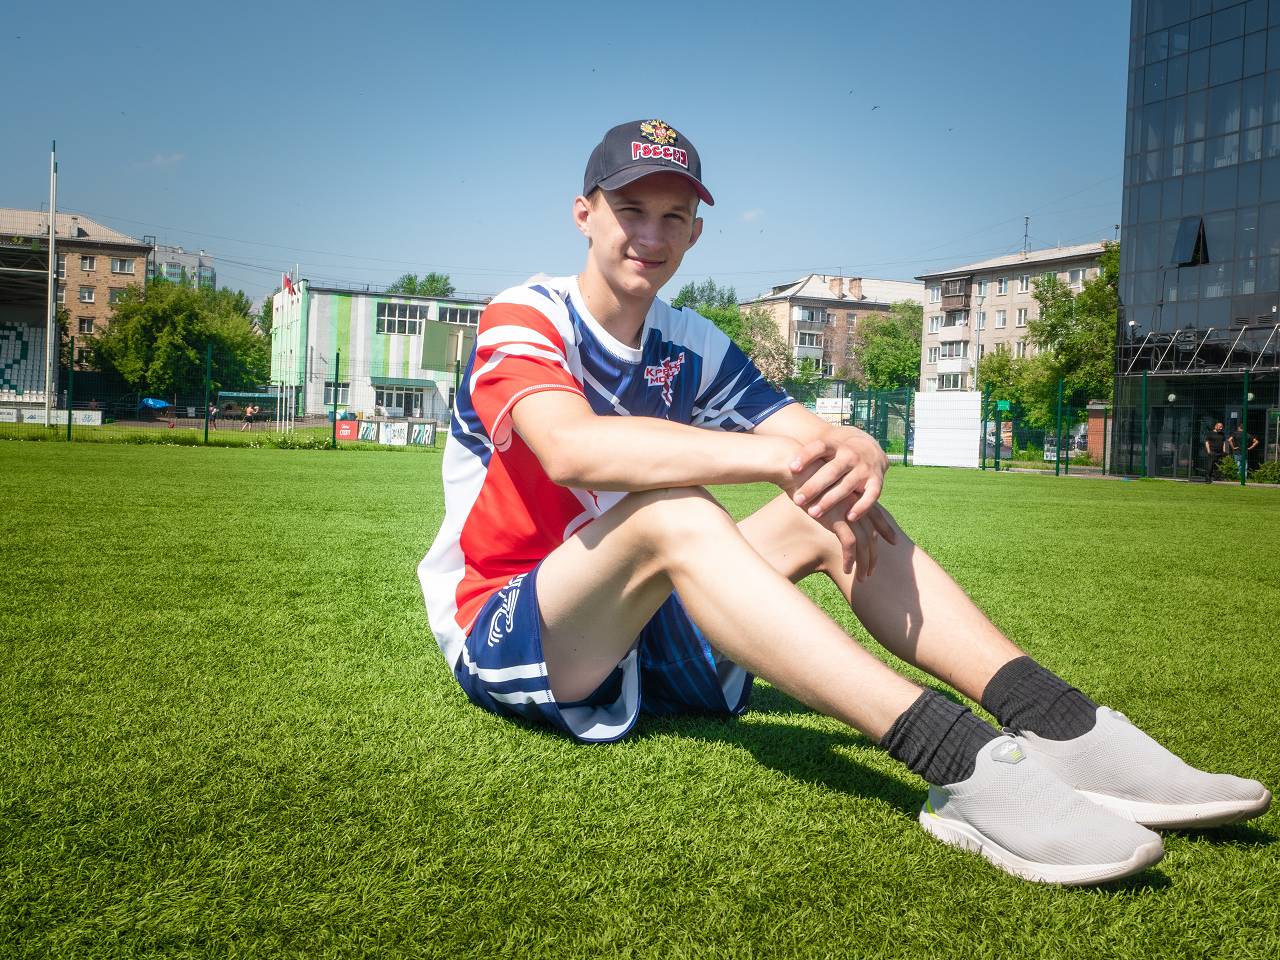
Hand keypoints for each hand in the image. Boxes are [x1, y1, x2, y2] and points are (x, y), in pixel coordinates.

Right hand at [784, 432, 895, 578]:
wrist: (794, 469)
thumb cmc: (802, 478)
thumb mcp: (821, 489)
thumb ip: (830, 499)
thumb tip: (828, 507)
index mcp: (854, 495)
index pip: (875, 515)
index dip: (885, 528)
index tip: (892, 540)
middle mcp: (856, 504)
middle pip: (872, 534)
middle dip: (874, 555)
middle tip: (872, 570)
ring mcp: (849, 511)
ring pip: (865, 543)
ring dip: (864, 563)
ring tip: (863, 578)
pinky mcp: (838, 519)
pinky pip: (849, 545)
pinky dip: (850, 560)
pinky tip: (847, 570)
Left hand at [788, 429, 889, 523]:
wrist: (870, 447)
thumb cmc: (836, 453)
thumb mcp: (822, 448)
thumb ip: (804, 456)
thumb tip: (775, 462)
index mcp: (834, 445)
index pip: (818, 447)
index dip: (805, 456)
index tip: (791, 468)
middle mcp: (850, 454)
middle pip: (831, 470)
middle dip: (814, 486)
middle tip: (797, 500)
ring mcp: (864, 467)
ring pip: (847, 485)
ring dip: (831, 499)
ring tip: (813, 513)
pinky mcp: (876, 480)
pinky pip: (872, 495)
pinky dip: (862, 506)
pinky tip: (849, 517)